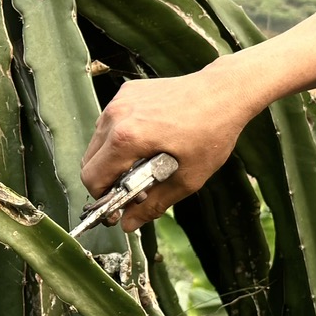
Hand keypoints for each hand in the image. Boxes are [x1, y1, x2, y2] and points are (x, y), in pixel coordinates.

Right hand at [80, 67, 258, 228]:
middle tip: (132, 190)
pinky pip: (110, 123)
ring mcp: (120, 101)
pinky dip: (119, 138)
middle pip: (89, 161)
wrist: (225, 92)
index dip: (102, 199)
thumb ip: (153, 204)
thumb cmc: (212, 133)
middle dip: (106, 181)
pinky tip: (146, 142)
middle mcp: (116, 116)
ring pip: (97, 142)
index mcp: (127, 138)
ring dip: (111, 159)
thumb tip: (129, 223)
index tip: (118, 208)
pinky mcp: (127, 92)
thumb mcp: (187, 179)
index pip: (92, 178)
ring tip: (140, 166)